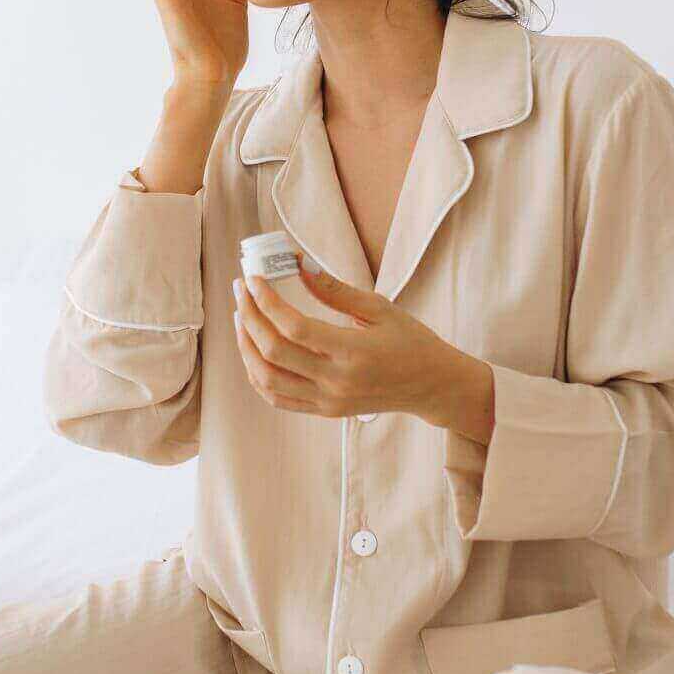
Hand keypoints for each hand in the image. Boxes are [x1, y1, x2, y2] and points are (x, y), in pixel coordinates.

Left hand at [232, 264, 494, 438]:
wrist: (431, 386)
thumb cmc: (411, 342)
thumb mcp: (380, 308)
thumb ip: (335, 290)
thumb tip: (297, 263)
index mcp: (353, 352)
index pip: (294, 326)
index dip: (266, 301)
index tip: (253, 279)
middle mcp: (336, 381)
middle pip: (273, 351)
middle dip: (249, 317)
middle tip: (241, 291)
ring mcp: (328, 400)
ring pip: (267, 379)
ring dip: (246, 346)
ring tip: (242, 317)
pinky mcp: (325, 410)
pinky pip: (278, 398)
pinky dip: (258, 374)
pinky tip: (253, 349)